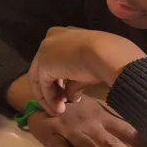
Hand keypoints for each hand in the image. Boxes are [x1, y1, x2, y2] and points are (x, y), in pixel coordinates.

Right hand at [27, 95, 146, 146]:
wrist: (41, 98)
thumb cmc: (70, 106)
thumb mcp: (92, 107)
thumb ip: (109, 120)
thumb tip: (135, 132)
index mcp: (99, 117)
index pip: (124, 130)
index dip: (140, 143)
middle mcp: (87, 125)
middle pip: (109, 142)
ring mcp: (68, 130)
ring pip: (86, 146)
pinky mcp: (50, 135)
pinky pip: (58, 146)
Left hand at [28, 27, 145, 114]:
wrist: (105, 53)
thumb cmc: (103, 57)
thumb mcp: (87, 69)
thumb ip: (74, 81)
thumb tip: (71, 97)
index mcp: (62, 35)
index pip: (53, 60)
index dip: (58, 79)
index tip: (65, 94)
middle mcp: (50, 40)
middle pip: (44, 69)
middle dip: (52, 90)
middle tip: (61, 105)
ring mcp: (44, 52)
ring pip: (40, 78)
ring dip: (50, 97)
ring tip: (59, 111)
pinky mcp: (43, 64)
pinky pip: (43, 85)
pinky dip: (49, 98)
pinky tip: (59, 108)